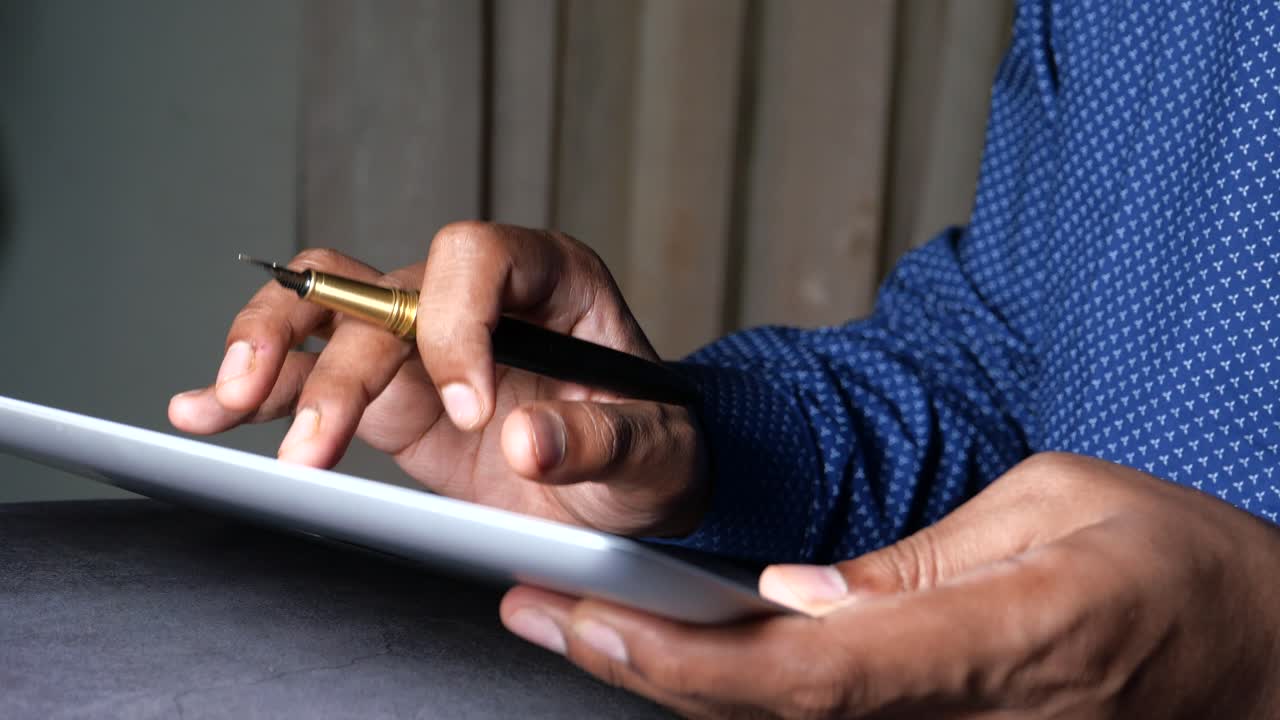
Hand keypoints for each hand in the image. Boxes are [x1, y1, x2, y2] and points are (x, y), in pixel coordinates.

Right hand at [168, 222, 707, 536]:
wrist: (627, 490)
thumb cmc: (651, 449)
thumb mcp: (654, 451)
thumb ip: (603, 440)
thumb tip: (526, 438)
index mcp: (551, 278)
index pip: (478, 256)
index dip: (460, 325)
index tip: (475, 412)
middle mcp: (475, 299)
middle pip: (382, 289)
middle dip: (341, 356)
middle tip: (321, 436)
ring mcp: (423, 344)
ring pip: (325, 315)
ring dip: (273, 358)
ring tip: (227, 405)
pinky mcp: (391, 396)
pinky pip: (312, 377)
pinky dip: (259, 393)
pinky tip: (206, 410)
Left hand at [500, 452, 1279, 717]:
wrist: (1257, 655)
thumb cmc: (1174, 563)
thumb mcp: (1053, 504)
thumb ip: (916, 560)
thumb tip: (795, 596)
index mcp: (992, 645)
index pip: (805, 676)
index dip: (682, 658)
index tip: (588, 616)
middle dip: (637, 668)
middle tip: (539, 606)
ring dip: (671, 681)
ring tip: (579, 617)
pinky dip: (735, 695)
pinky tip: (678, 651)